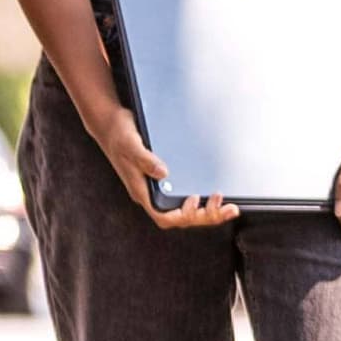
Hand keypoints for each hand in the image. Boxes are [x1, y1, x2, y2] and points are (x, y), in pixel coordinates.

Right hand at [91, 105, 234, 228]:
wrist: (111, 123)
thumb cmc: (118, 134)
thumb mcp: (130, 144)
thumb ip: (146, 160)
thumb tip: (164, 173)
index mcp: (141, 191)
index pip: (163, 216)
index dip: (182, 216)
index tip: (196, 202)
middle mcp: (151, 193)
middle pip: (180, 217)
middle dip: (206, 216)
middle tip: (229, 209)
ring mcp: (158, 188)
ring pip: (185, 210)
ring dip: (208, 212)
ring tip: (229, 207)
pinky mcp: (163, 179)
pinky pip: (185, 196)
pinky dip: (202, 200)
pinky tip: (214, 195)